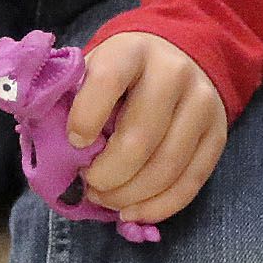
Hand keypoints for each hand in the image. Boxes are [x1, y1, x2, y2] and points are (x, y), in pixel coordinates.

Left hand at [72, 32, 227, 227]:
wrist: (182, 54)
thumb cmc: (123, 71)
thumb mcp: (94, 65)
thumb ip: (70, 97)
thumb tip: (45, 141)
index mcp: (132, 50)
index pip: (108, 80)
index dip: (86, 117)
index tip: (74, 142)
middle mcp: (173, 73)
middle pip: (141, 136)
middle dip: (109, 173)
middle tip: (89, 185)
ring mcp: (201, 104)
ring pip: (168, 165)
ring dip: (131, 195)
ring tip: (108, 201)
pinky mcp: (217, 135)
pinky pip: (191, 181)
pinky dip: (160, 206)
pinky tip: (135, 211)